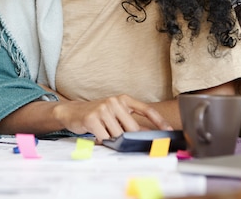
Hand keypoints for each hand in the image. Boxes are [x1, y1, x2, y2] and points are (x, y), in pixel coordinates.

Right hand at [51, 94, 172, 141]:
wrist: (73, 112)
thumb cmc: (98, 114)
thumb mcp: (116, 113)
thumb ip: (131, 121)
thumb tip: (149, 133)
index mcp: (124, 99)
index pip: (146, 109)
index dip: (159, 120)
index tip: (168, 129)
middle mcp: (114, 101)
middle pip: (132, 128)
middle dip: (128, 137)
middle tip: (119, 138)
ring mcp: (103, 109)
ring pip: (118, 135)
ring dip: (112, 139)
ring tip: (104, 132)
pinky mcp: (92, 119)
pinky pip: (105, 138)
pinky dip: (102, 141)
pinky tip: (97, 134)